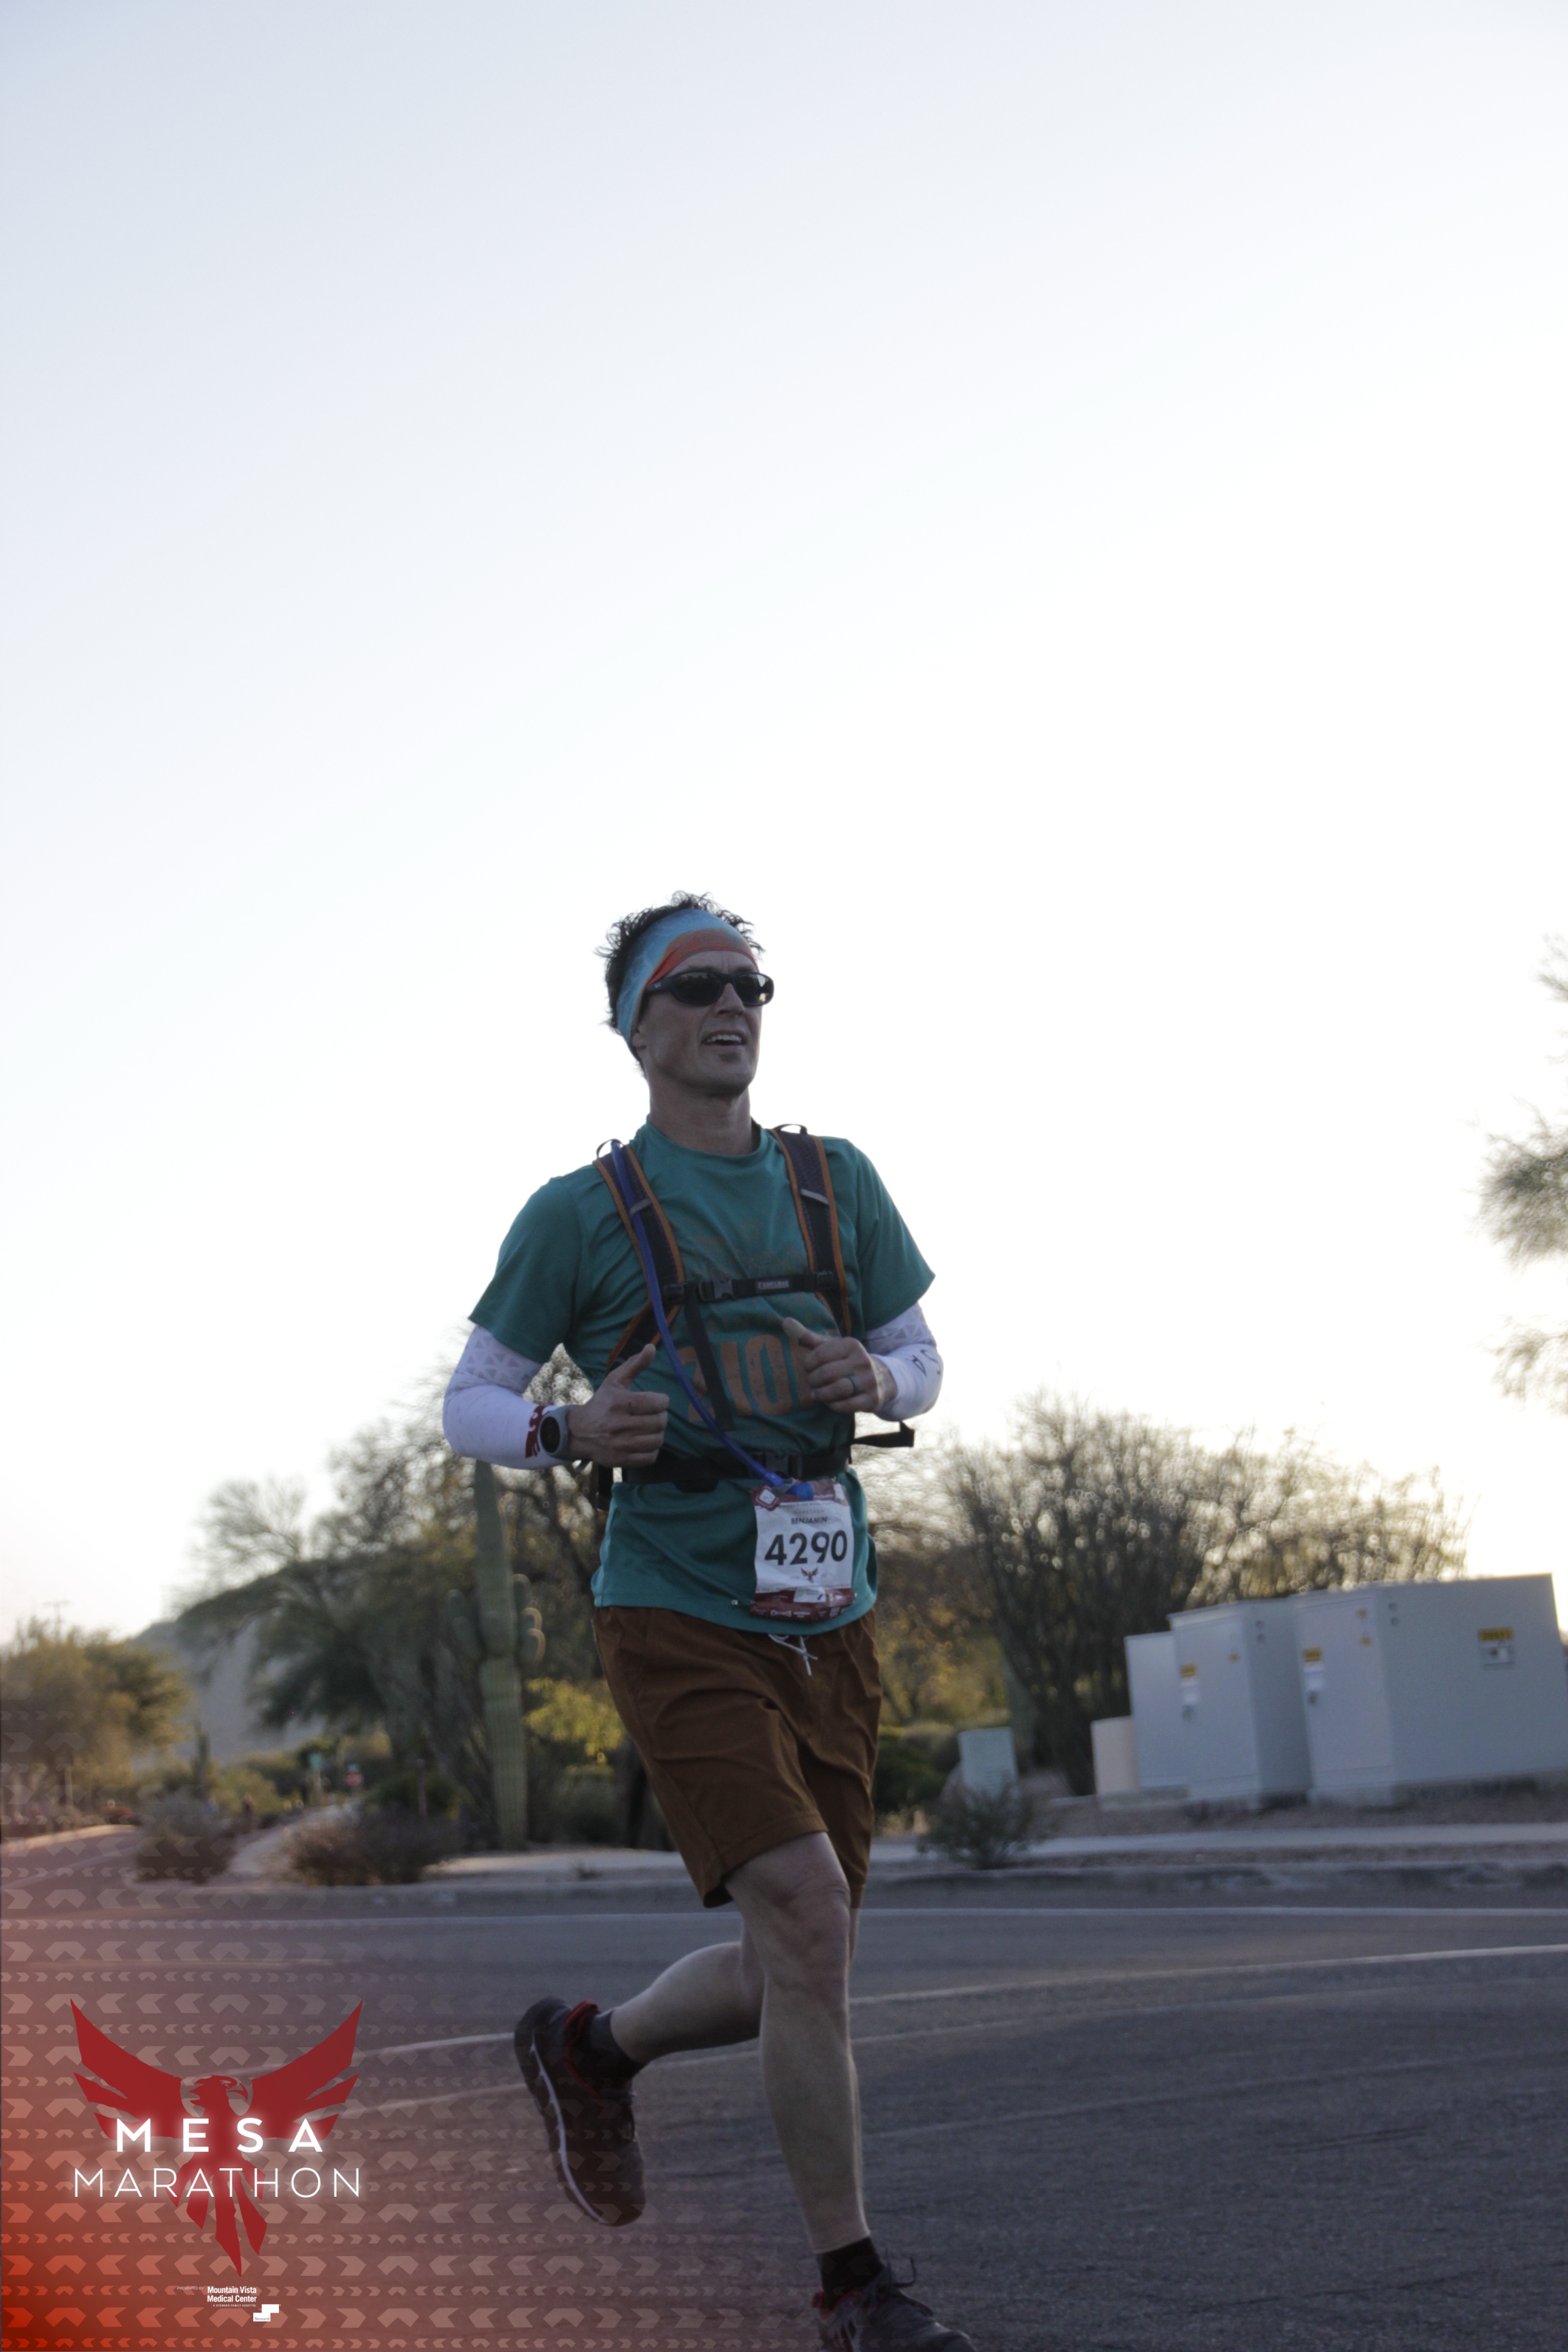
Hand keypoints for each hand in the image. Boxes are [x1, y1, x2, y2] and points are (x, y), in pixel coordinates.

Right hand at [566, 1344, 669, 1465]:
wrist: (579, 1432)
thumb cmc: (602, 1403)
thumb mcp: (615, 1381)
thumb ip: (634, 1364)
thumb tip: (651, 1347)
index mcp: (620, 1403)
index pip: (658, 1403)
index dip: (662, 1401)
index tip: (656, 1401)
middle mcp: (619, 1425)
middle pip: (660, 1422)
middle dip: (661, 1417)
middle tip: (653, 1415)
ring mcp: (620, 1444)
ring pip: (657, 1440)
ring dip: (657, 1433)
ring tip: (649, 1428)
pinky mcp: (621, 1460)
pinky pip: (650, 1457)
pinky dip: (651, 1449)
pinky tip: (643, 1441)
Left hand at [781, 1316, 892, 1413]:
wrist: (882, 1379)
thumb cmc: (847, 1361)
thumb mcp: (831, 1347)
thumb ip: (807, 1336)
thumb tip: (785, 1321)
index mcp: (852, 1344)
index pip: (821, 1354)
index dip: (808, 1364)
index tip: (809, 1368)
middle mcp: (863, 1361)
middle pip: (827, 1374)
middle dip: (813, 1380)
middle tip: (812, 1382)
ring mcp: (869, 1381)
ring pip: (837, 1390)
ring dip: (821, 1394)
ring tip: (818, 1393)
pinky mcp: (871, 1399)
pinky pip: (845, 1405)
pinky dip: (832, 1405)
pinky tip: (830, 1401)